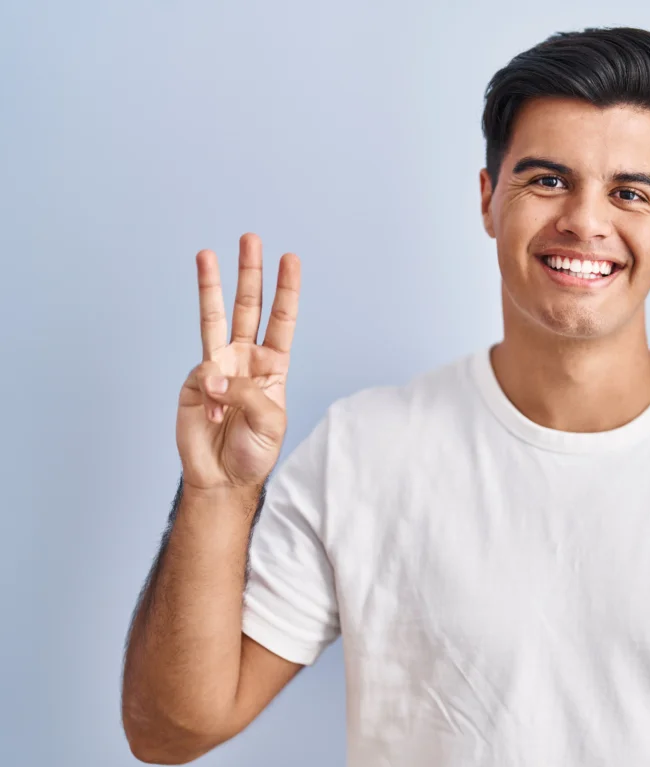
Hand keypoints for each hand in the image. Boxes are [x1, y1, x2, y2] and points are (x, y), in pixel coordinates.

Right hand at [176, 233, 300, 491]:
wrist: (223, 478)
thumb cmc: (254, 451)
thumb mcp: (270, 422)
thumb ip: (247, 393)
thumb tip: (214, 374)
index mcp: (273, 365)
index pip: (282, 320)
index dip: (286, 290)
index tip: (290, 259)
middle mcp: (245, 358)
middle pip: (248, 307)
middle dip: (250, 273)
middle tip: (250, 238)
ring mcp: (217, 366)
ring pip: (213, 317)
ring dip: (211, 285)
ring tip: (207, 253)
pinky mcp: (193, 381)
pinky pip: (201, 375)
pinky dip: (210, 392)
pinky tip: (213, 412)